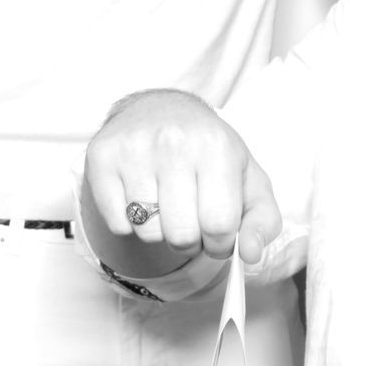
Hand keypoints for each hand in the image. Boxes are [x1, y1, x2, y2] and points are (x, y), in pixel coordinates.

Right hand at [84, 90, 281, 267]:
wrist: (163, 109)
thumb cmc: (209, 152)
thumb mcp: (249, 180)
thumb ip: (263, 222)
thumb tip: (250, 255)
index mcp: (216, 146)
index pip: (219, 227)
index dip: (221, 243)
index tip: (218, 232)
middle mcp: (173, 141)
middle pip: (181, 235)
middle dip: (190, 241)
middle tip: (191, 218)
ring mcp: (133, 148)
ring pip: (147, 232)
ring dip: (159, 231)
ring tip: (166, 203)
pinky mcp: (102, 157)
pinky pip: (117, 224)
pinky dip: (129, 222)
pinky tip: (141, 195)